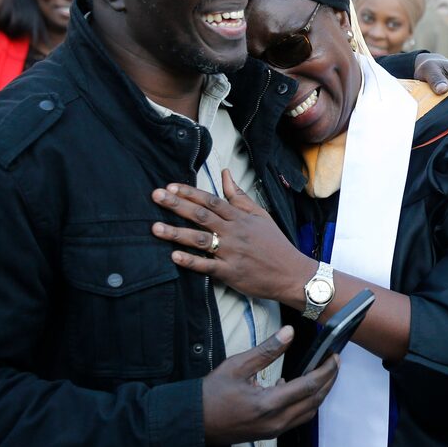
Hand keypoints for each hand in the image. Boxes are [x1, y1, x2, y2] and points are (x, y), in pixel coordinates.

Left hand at [152, 170, 311, 304]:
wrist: (292, 273)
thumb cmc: (275, 243)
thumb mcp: (260, 215)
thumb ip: (239, 196)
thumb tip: (225, 173)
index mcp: (240, 218)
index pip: (211, 201)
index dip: (190, 193)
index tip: (170, 186)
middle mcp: (234, 232)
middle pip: (202, 216)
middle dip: (177, 205)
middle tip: (156, 196)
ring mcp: (232, 253)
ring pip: (201, 240)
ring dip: (177, 233)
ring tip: (155, 228)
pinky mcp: (231, 273)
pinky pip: (208, 266)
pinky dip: (191, 261)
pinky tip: (174, 256)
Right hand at [202, 325, 339, 445]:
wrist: (192, 424)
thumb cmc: (210, 394)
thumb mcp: (237, 366)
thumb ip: (267, 350)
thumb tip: (290, 332)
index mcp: (268, 404)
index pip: (309, 386)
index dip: (325, 370)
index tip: (334, 356)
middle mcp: (275, 422)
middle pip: (314, 401)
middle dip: (328, 381)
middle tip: (335, 363)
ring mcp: (273, 431)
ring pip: (308, 412)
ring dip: (319, 393)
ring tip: (323, 374)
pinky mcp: (269, 434)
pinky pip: (297, 419)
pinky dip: (305, 404)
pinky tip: (297, 388)